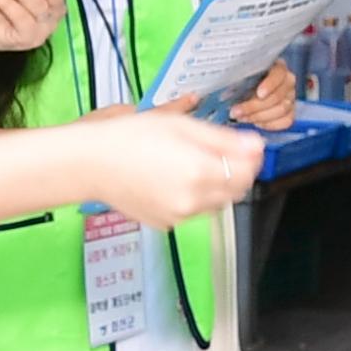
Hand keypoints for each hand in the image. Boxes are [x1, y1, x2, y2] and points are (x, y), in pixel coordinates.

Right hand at [81, 109, 262, 227]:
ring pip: (214, 203)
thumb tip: (257, 146)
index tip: (245, 146)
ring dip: (213, 185)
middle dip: (233, 172)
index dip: (251, 159)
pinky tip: (170, 179)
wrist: (93, 164)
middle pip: (234, 190)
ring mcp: (179, 217)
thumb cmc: (132, 137)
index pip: (247, 173)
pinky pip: (191, 211)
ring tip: (187, 163)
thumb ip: (223, 139)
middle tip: (215, 151)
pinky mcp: (166, 224)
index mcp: (200, 172)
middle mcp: (193, 201)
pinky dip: (191, 197)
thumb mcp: (181, 126)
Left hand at [228, 63, 295, 133]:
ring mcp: (291, 98)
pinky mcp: (290, 113)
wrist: (243, 92)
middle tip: (236, 112)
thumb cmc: (241, 81)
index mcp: (277, 67)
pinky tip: (255, 122)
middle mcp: (287, 81)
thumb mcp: (239, 75)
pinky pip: (285, 121)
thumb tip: (228, 89)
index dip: (270, 84)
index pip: (279, 74)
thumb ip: (238, 79)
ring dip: (258, 117)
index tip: (259, 93)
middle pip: (277, 96)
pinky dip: (268, 124)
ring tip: (241, 117)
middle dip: (254, 106)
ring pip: (281, 110)